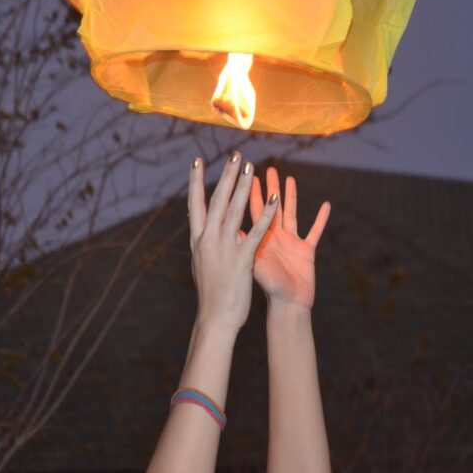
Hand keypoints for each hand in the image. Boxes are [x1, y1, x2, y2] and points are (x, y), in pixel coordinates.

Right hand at [189, 153, 277, 333]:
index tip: (197, 161)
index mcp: (198, 239)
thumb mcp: (201, 263)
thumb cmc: (210, 292)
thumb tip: (198, 229)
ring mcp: (225, 248)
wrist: (215, 318)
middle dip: (226, 175)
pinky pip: (257, 232)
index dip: (196, 181)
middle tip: (234, 154)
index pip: (195, 203)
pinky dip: (267, 214)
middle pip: (217, 200)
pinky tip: (276, 199)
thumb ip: (203, 243)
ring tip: (252, 166)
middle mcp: (209, 239)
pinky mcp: (242, 259)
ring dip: (244, 186)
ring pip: (235, 210)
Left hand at [249, 167, 329, 309]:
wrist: (288, 308)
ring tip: (290, 178)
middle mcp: (274, 237)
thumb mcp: (253, 262)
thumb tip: (225, 226)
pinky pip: (315, 231)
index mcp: (259, 239)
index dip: (250, 191)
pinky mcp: (307, 250)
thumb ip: (244, 244)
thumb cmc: (269, 289)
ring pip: (291, 213)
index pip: (253, 210)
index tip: (247, 173)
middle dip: (270, 188)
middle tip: (268, 168)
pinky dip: (320, 219)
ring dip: (291, 197)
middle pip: (272, 207)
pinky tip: (326, 205)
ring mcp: (291, 243)